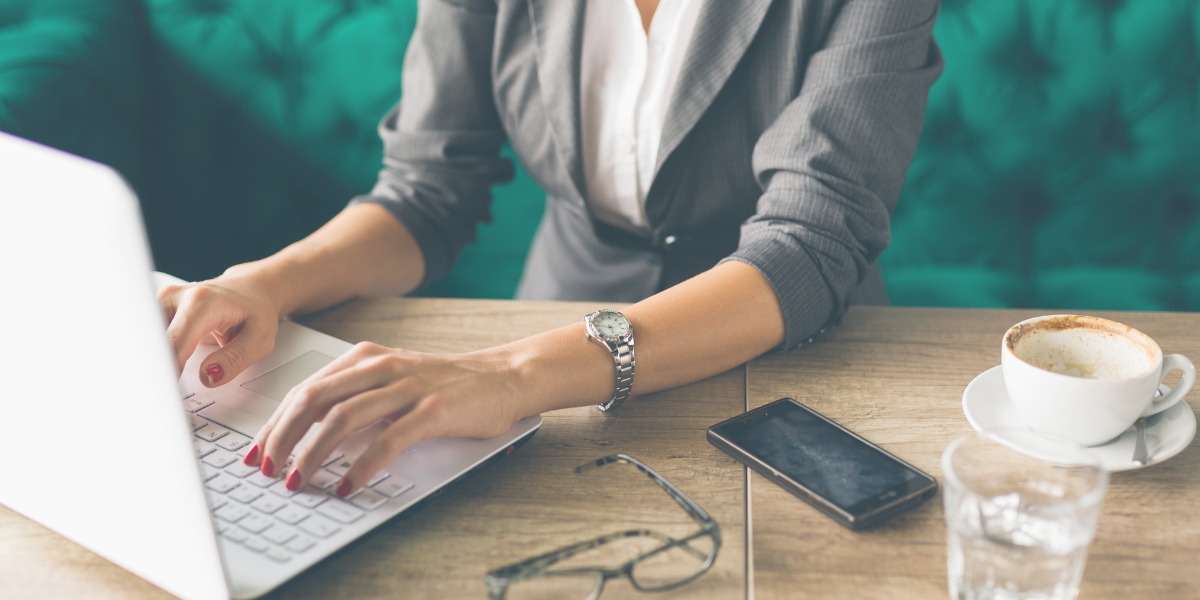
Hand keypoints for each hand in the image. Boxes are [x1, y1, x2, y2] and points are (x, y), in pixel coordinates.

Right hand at [158, 273, 280, 386]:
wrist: (250, 290)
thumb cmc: (256, 312)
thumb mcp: (259, 339)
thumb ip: (233, 360)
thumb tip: (207, 376)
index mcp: (201, 303)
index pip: (172, 345)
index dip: (166, 374)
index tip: (166, 396)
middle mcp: (175, 297)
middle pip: (151, 342)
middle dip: (153, 370)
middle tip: (159, 397)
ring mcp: (162, 300)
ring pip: (144, 340)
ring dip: (151, 364)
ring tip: (158, 387)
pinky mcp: (155, 309)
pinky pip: (148, 337)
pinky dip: (153, 356)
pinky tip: (161, 371)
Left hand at [242, 341, 524, 495]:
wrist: (504, 376)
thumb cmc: (447, 384)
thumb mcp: (393, 379)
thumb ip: (355, 395)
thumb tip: (306, 432)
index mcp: (366, 358)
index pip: (305, 389)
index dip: (275, 423)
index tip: (257, 452)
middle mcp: (381, 367)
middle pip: (314, 400)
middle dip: (282, 438)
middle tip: (268, 470)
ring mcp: (407, 387)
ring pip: (342, 419)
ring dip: (312, 454)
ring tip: (298, 481)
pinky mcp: (432, 411)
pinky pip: (387, 441)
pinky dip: (362, 466)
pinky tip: (348, 485)